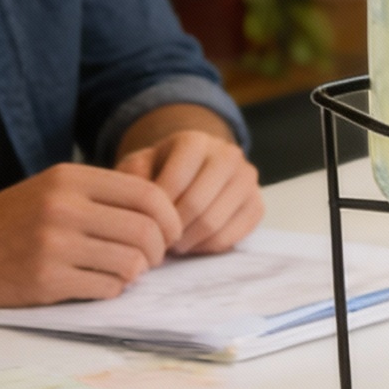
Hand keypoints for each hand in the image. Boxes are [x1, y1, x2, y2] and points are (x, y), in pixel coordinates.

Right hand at [0, 163, 184, 305]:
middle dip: (158, 251)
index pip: (148, 195)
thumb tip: (165, 215)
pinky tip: (96, 284)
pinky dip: (111, 289)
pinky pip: (106, 288)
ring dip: (135, 273)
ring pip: (130, 263)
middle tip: (150, 259)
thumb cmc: (13, 219)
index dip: (170, 219)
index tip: (169, 234)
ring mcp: (54, 244)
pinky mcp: (45, 280)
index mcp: (72, 178)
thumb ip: (104, 196)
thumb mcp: (55, 189)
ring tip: (120, 271)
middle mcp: (64, 207)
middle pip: (146, 231)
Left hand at [115, 129, 262, 255]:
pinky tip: (192, 243)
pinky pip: (231, 238)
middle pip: (197, 205)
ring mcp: (247, 179)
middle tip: (158, 240)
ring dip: (188, 241)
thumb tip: (141, 204)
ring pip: (215, 224)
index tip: (145, 224)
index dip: (157, 210)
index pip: (175, 182)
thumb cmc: (161, 170)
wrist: (195, 169)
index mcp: (195, 141)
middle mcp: (227, 154)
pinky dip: (207, 247)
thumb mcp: (139, 166)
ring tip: (173, 242)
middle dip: (173, 229)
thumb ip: (132, 178)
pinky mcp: (257, 204)